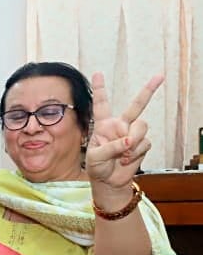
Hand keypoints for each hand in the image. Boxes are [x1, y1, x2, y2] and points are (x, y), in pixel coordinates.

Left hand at [85, 72, 162, 188]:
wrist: (109, 180)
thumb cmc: (97, 166)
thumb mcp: (96, 157)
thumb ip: (110, 147)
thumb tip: (128, 140)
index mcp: (103, 124)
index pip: (101, 104)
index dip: (100, 89)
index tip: (97, 73)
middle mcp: (120, 125)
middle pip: (136, 105)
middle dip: (148, 90)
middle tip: (160, 76)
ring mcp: (132, 133)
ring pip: (141, 127)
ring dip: (133, 142)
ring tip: (122, 154)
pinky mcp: (142, 143)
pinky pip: (144, 143)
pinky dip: (135, 153)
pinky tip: (126, 159)